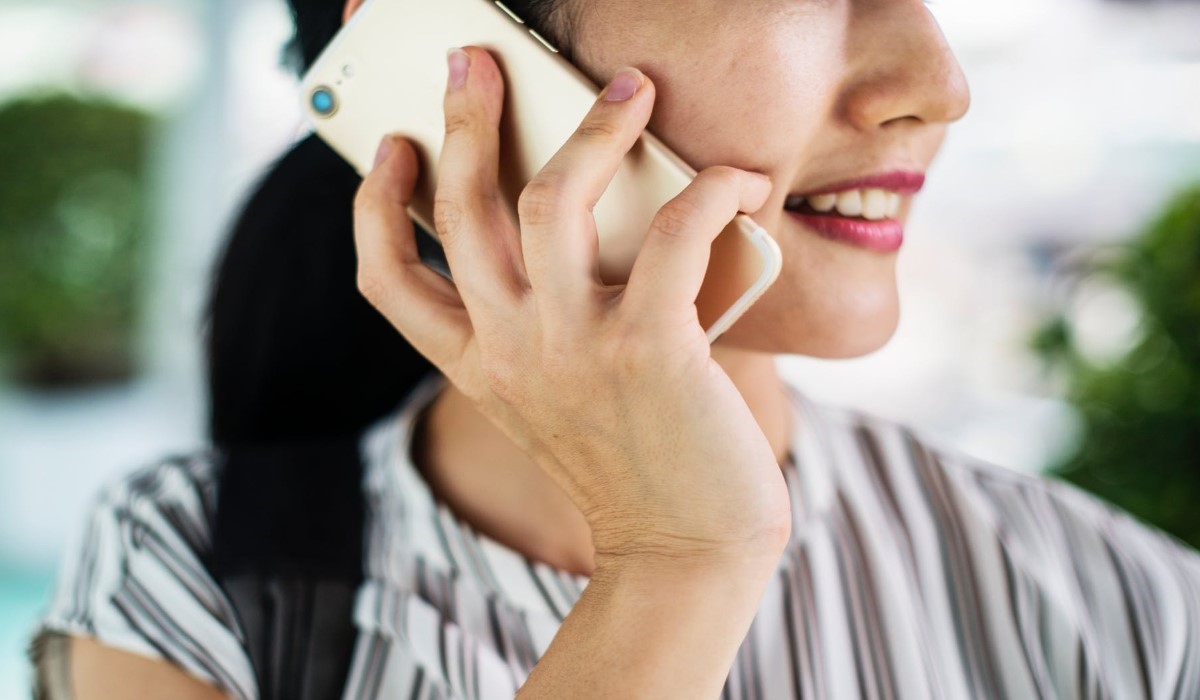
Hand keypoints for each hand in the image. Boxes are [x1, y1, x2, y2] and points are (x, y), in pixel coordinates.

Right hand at [353, 47, 790, 566]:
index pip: (386, 281)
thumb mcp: (559, 398)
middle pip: (460, 210)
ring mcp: (575, 348)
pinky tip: (735, 181)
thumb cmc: (634, 466)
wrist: (685, 553)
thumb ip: (546, 325)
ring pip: (550, 199)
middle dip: (462, 121)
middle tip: (472, 60)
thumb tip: (587, 221)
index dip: (372, 206)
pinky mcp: (653, 349)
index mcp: (479, 366)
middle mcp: (511, 351)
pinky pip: (674, 234)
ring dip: (591, 130)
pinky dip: (710, 191)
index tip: (389, 146)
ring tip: (628, 89)